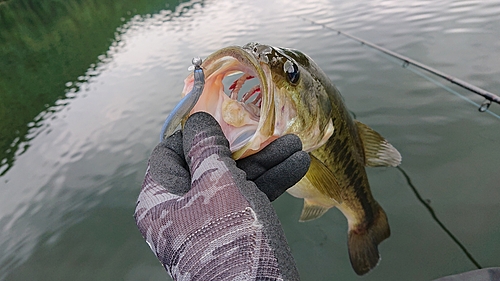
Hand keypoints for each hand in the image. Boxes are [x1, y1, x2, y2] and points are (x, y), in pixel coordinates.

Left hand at [134, 112, 309, 280]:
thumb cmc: (229, 237)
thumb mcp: (217, 183)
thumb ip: (206, 148)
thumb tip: (197, 121)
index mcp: (160, 198)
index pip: (169, 151)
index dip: (195, 132)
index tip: (223, 117)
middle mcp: (179, 209)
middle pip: (207, 164)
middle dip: (242, 147)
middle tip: (267, 130)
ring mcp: (207, 222)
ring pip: (232, 181)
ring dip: (264, 162)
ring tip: (295, 145)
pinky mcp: (231, 233)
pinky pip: (246, 200)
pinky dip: (269, 184)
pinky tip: (297, 166)